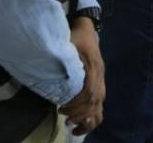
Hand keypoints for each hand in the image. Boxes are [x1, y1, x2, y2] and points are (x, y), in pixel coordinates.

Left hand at [59, 18, 104, 134]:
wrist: (87, 28)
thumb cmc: (76, 36)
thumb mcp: (68, 44)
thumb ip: (63, 58)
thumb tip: (50, 73)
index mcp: (93, 67)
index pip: (89, 92)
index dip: (77, 104)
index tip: (62, 108)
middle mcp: (100, 75)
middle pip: (95, 101)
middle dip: (80, 114)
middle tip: (65, 119)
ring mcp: (101, 78)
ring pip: (100, 104)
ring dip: (88, 117)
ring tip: (74, 125)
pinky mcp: (100, 81)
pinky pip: (100, 102)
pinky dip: (93, 114)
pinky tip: (82, 120)